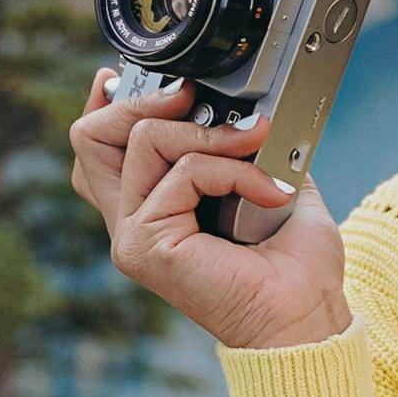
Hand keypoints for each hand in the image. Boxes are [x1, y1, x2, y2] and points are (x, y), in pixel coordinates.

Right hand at [69, 69, 354, 354]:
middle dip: (143, 100)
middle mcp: (133, 223)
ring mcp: (133, 236)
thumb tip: (245, 105)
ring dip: (208, 134)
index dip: (112, 102)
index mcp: (153, 208)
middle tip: (196, 98)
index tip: (154, 78)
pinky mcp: (145, 245)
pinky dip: (231, 168)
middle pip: (91, 136)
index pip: (97, 147)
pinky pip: (181, 172)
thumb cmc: (295, 266)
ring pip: (140, 140)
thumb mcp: (268, 183)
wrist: (307, 318)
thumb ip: (244, 146)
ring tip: (255, 147)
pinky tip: (268, 191)